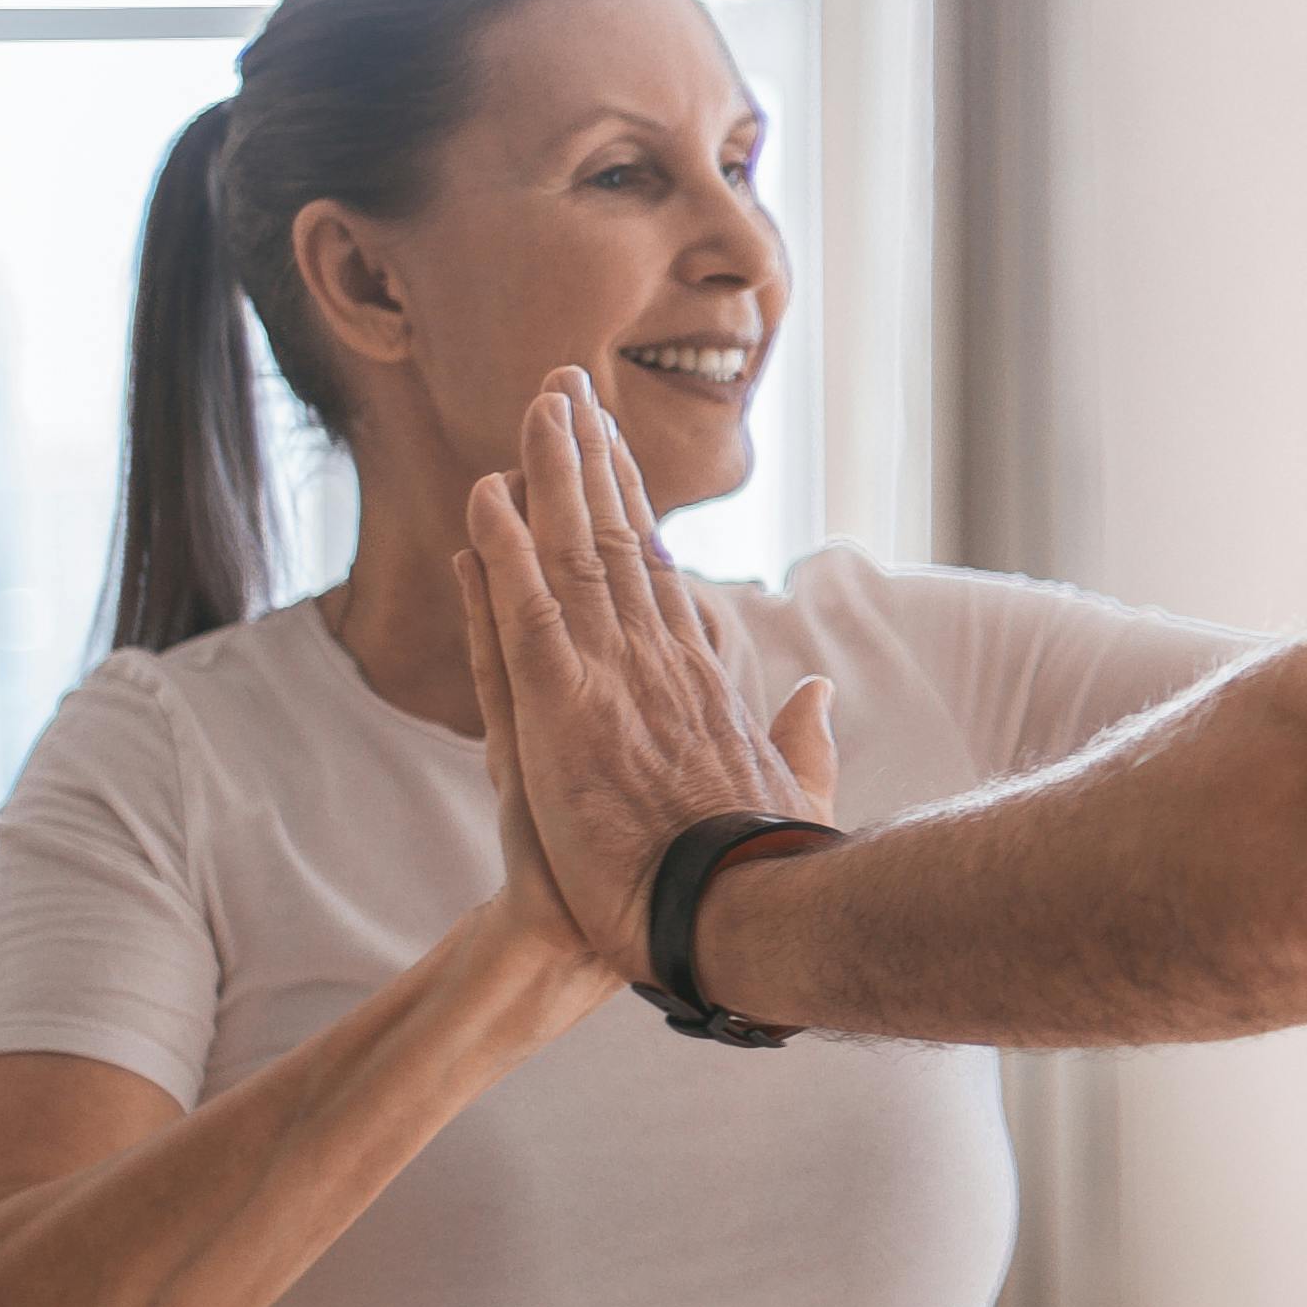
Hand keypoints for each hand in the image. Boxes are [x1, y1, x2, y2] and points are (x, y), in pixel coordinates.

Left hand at [460, 369, 836, 980]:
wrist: (738, 922)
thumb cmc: (765, 874)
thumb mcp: (793, 789)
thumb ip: (802, 734)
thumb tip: (820, 689)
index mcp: (702, 680)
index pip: (659, 571)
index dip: (633, 501)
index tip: (613, 447)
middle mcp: (659, 661)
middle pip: (619, 536)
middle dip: (592, 456)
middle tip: (566, 385)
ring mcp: (613, 680)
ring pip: (578, 553)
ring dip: (554, 472)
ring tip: (535, 401)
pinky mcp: (565, 712)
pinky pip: (525, 612)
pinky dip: (504, 550)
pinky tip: (485, 493)